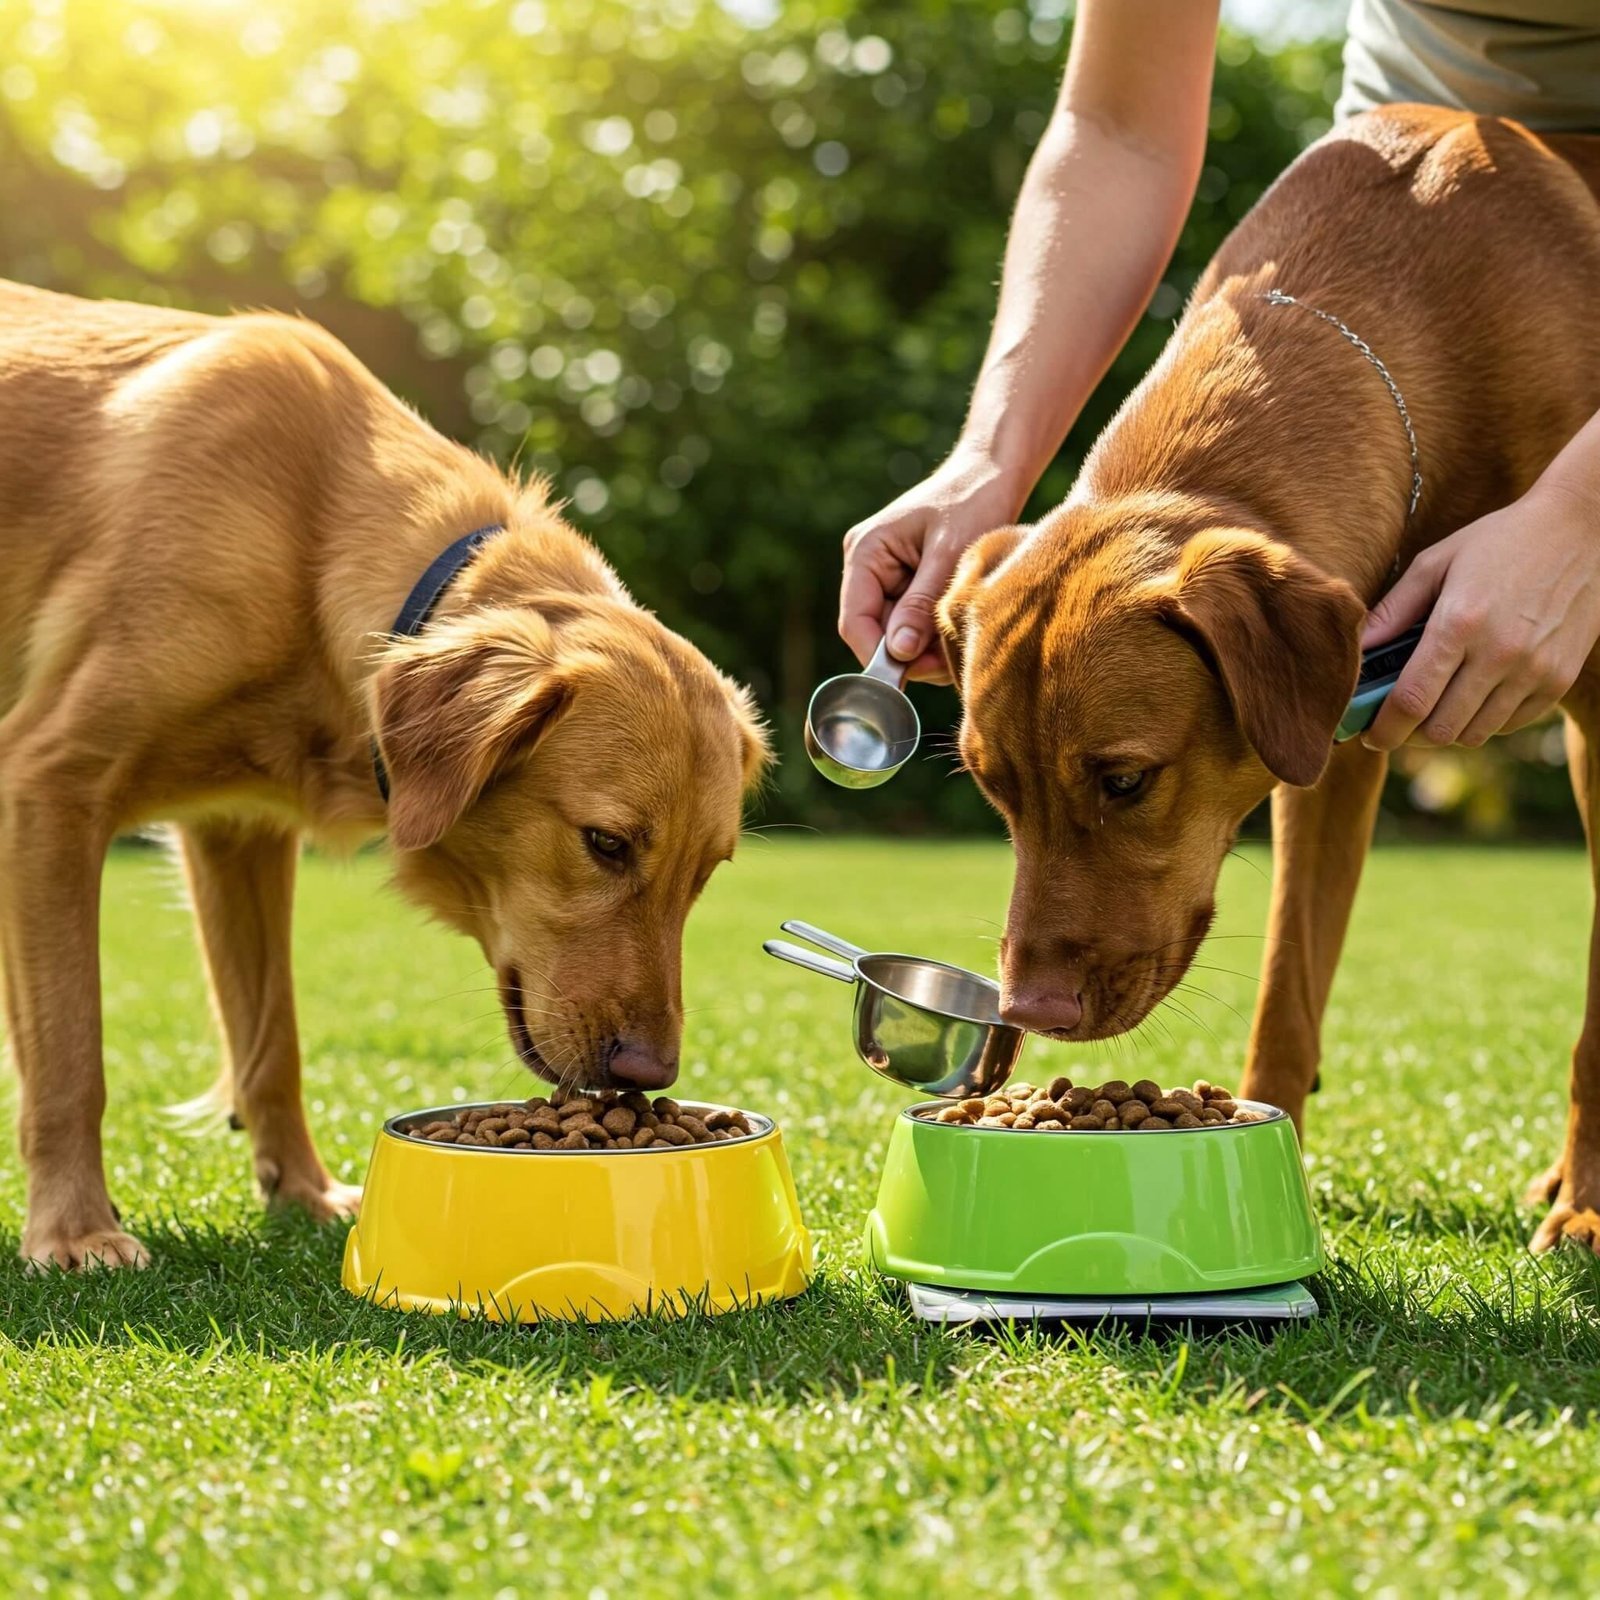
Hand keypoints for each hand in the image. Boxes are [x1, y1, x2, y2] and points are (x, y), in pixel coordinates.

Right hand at [839, 450, 1026, 684]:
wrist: (994, 472)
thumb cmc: (973, 500)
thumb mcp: (949, 554)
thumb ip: (920, 604)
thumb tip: (898, 653)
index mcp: (866, 553)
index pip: (855, 622)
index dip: (878, 656)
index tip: (913, 678)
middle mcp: (868, 568)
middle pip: (876, 634)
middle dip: (911, 654)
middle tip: (952, 660)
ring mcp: (886, 577)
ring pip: (897, 634)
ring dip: (927, 648)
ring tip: (963, 639)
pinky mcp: (908, 584)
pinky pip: (913, 624)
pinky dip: (935, 635)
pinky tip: (960, 629)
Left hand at [1362, 481, 1599, 749]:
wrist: (1581, 530)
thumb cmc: (1498, 542)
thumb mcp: (1435, 563)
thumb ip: (1391, 612)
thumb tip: (1354, 650)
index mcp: (1460, 624)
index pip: (1411, 700)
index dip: (1384, 729)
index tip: (1369, 736)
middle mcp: (1500, 653)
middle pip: (1441, 729)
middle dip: (1409, 734)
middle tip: (1397, 722)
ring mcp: (1535, 670)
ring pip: (1475, 734)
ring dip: (1447, 730)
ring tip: (1434, 707)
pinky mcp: (1560, 679)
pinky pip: (1510, 725)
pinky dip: (1484, 722)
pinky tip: (1472, 697)